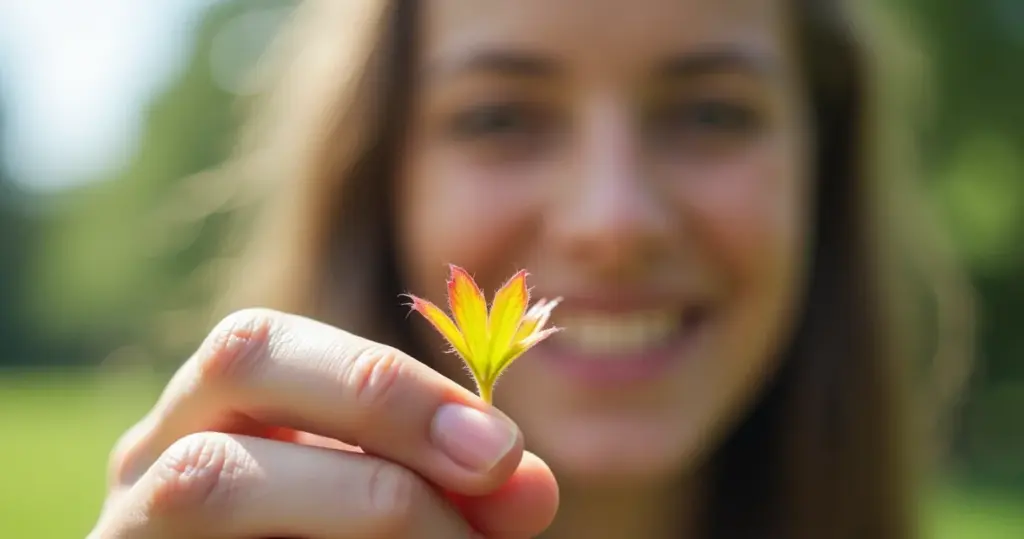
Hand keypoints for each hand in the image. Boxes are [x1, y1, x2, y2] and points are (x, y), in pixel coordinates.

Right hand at [88, 309, 558, 537]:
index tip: (503, 449)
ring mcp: (128, 523)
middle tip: (490, 464)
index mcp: (220, 406)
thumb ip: (456, 493)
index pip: (283, 339)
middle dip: (379, 398)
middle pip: (240, 356)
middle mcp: (156, 448)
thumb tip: (533, 488)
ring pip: (208, 475)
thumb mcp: (395, 505)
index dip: (398, 382)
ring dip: (365, 502)